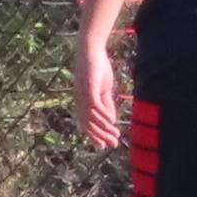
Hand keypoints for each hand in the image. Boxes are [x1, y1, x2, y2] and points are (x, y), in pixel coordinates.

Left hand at [74, 34, 120, 151]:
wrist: (91, 50)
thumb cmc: (97, 68)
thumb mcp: (103, 90)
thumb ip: (106, 104)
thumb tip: (111, 121)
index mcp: (82, 102)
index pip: (86, 124)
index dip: (94, 136)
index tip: (104, 146)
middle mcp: (79, 101)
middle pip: (88, 125)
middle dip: (101, 136)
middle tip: (114, 144)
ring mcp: (82, 95)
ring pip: (91, 118)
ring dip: (104, 129)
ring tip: (116, 136)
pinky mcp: (88, 88)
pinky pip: (94, 106)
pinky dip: (102, 115)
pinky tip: (111, 122)